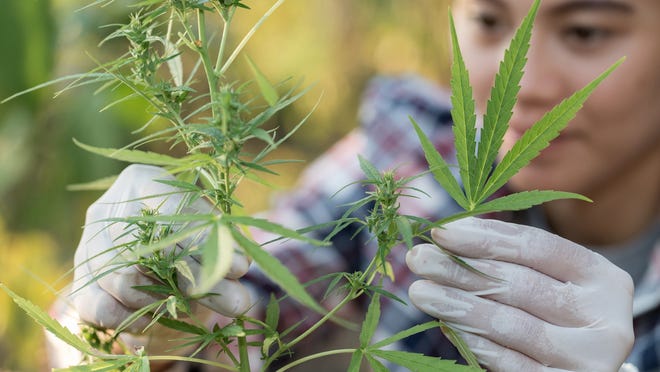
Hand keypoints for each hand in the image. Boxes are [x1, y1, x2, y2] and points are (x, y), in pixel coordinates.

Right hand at [69, 164, 250, 351]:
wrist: (158, 266)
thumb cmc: (192, 237)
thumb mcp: (212, 234)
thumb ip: (224, 250)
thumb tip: (239, 277)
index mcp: (140, 182)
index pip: (170, 207)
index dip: (206, 240)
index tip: (241, 268)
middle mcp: (107, 211)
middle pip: (148, 248)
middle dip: (198, 279)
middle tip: (236, 300)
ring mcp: (87, 249)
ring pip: (124, 281)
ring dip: (170, 301)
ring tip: (201, 305)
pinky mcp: (80, 287)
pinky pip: (103, 309)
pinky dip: (136, 319)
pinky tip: (163, 317)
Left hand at [406, 217, 633, 371]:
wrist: (578, 368)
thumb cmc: (553, 315)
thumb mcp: (545, 282)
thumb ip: (507, 260)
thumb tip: (446, 236)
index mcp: (602, 278)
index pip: (537, 247)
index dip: (485, 237)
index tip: (440, 231)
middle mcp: (605, 317)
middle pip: (520, 284)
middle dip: (461, 269)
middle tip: (418, 259)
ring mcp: (588, 358)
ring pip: (512, 325)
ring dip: (458, 305)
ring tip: (421, 291)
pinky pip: (511, 363)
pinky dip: (474, 342)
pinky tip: (446, 326)